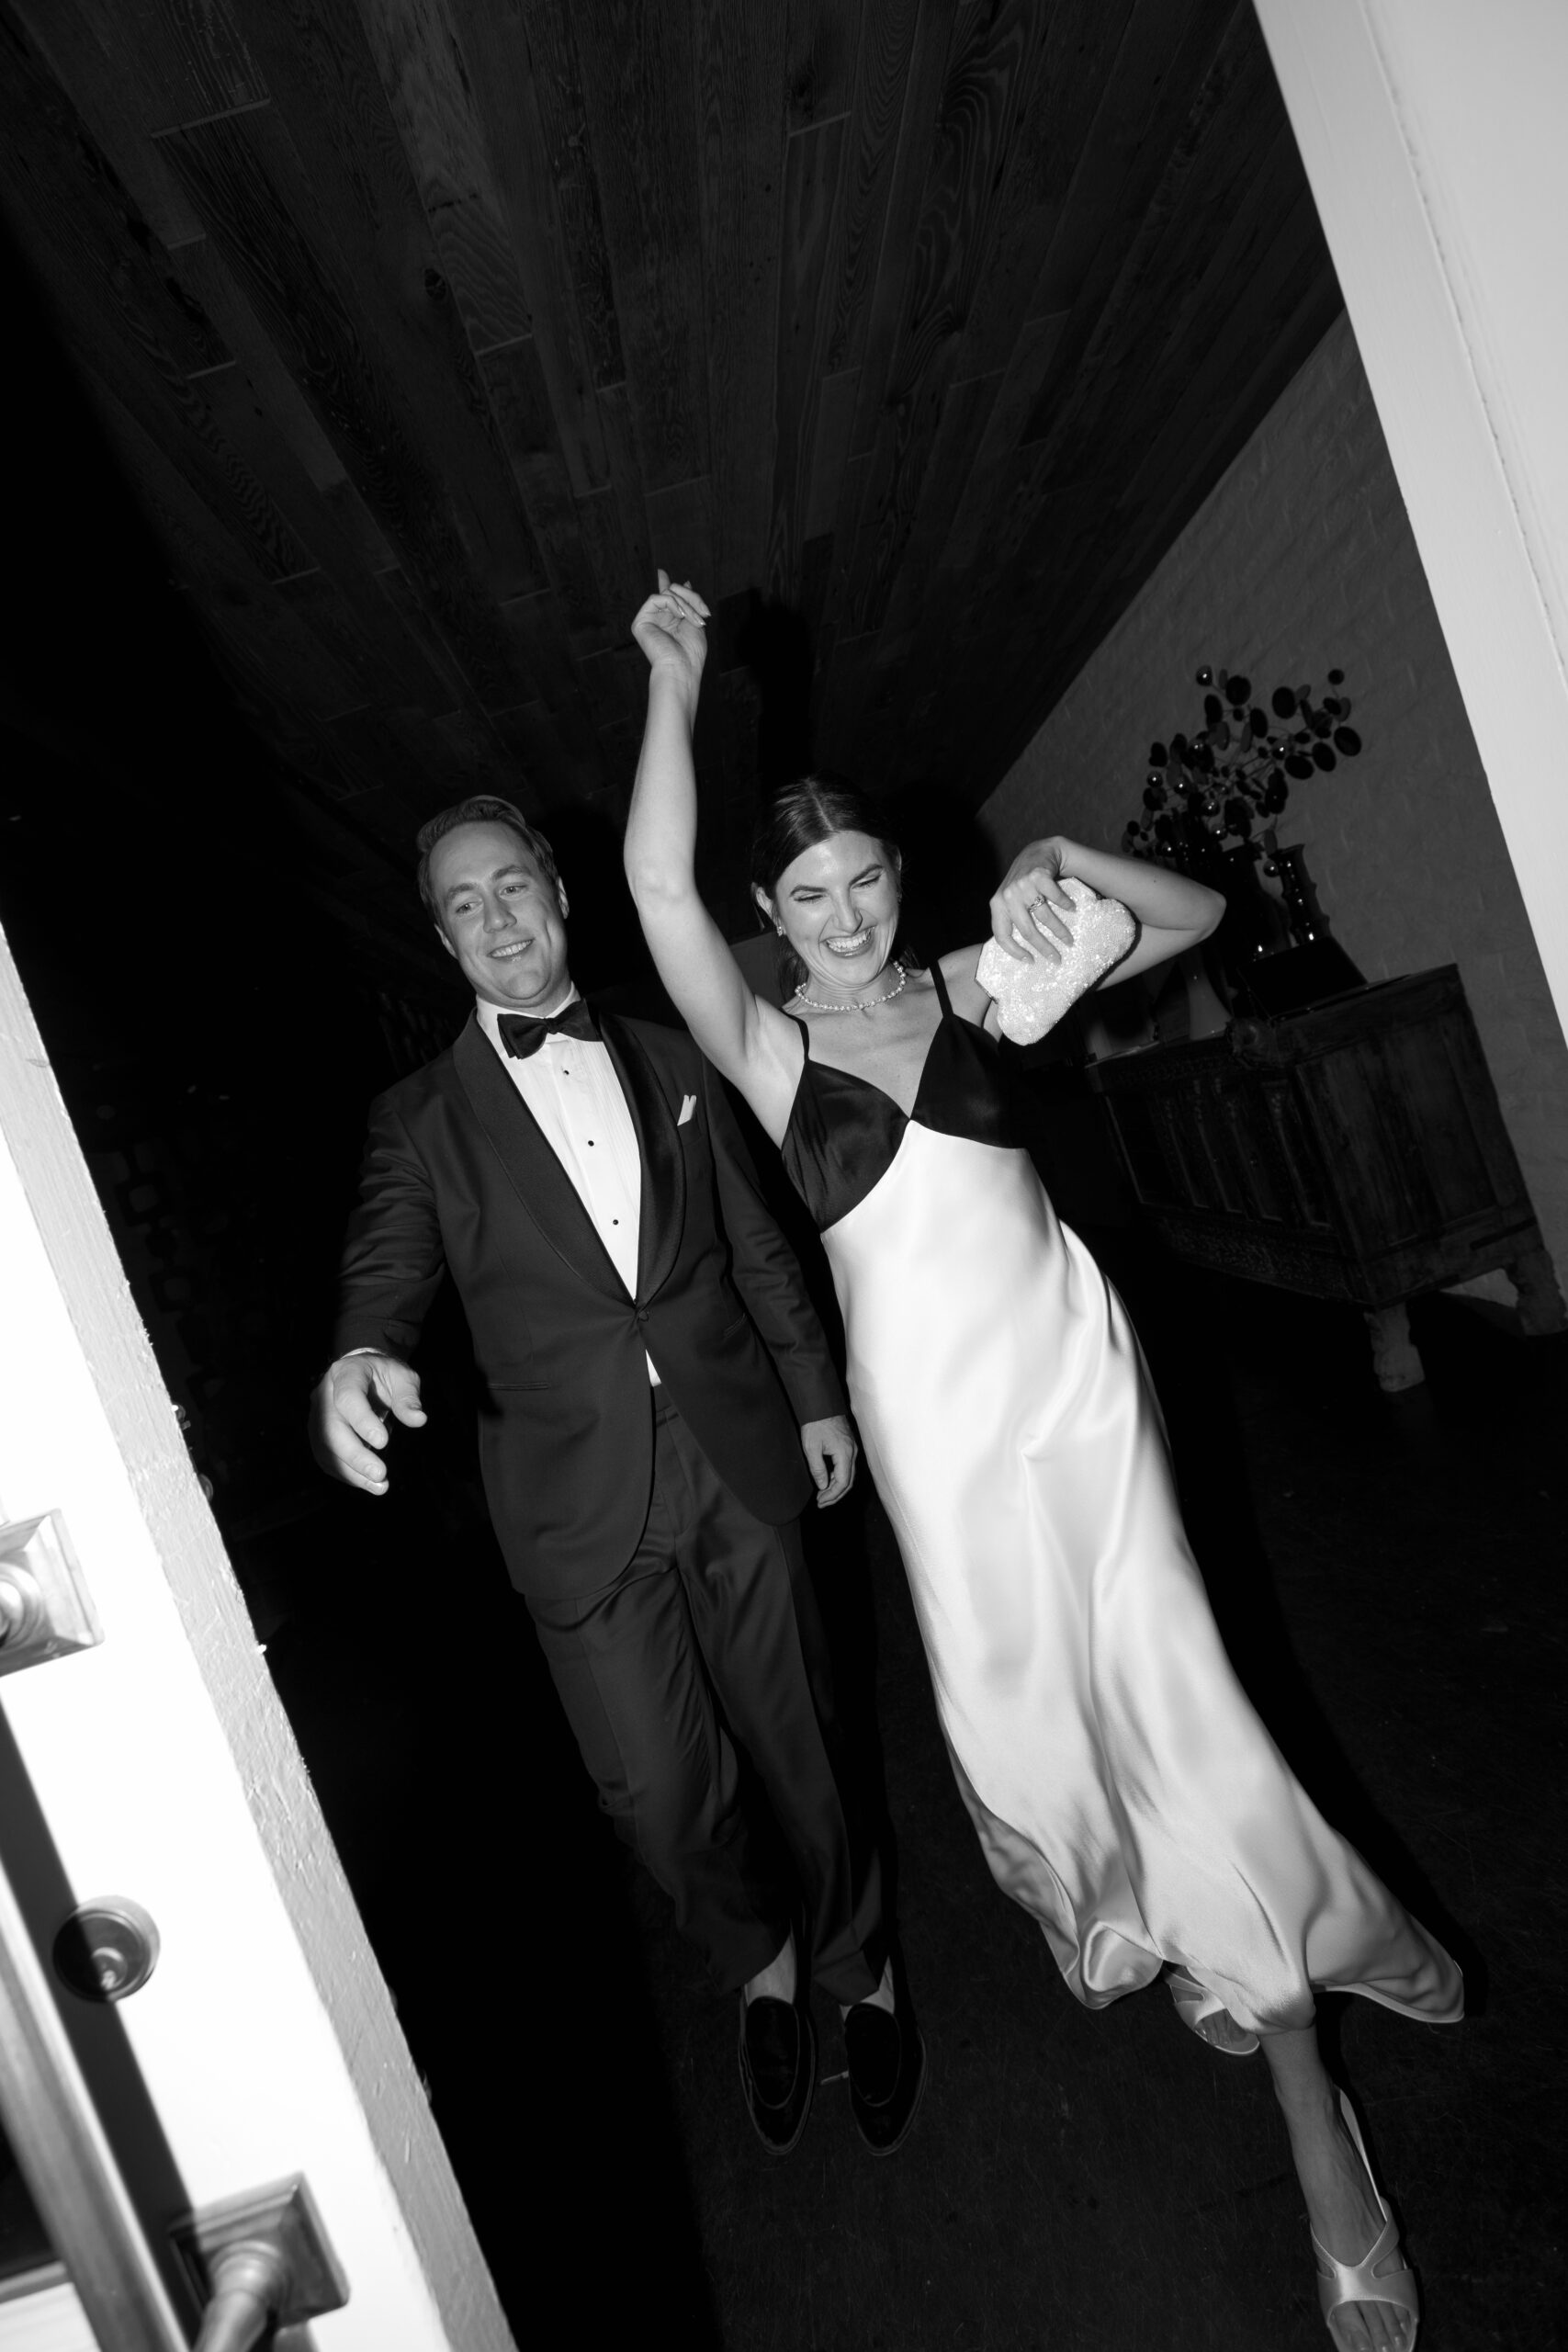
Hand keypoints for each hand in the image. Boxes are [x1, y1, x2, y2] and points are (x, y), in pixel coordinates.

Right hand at [309, 1353, 426, 1495]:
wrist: (365, 1373)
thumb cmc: (385, 1375)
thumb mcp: (402, 1377)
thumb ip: (408, 1397)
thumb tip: (419, 1420)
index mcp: (346, 1373)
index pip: (347, 1397)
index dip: (362, 1421)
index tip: (383, 1443)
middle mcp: (325, 1394)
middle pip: (331, 1428)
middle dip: (355, 1455)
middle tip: (381, 1474)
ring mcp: (317, 1415)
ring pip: (326, 1448)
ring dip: (352, 1471)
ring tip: (380, 1486)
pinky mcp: (318, 1434)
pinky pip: (327, 1459)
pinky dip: (347, 1474)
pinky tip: (368, 1482)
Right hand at [631, 570, 710, 695]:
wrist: (681, 668)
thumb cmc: (691, 653)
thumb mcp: (696, 622)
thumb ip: (690, 603)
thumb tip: (686, 582)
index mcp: (670, 621)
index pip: (666, 598)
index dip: (665, 584)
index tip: (661, 572)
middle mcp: (658, 619)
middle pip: (673, 592)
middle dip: (692, 598)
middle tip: (704, 613)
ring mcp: (648, 620)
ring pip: (667, 593)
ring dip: (686, 604)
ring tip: (693, 620)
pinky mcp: (640, 622)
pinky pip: (656, 598)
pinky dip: (672, 603)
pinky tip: (680, 616)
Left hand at [800, 1414, 856, 1506]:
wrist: (821, 1404)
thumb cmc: (815, 1424)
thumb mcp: (811, 1448)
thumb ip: (818, 1469)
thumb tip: (822, 1486)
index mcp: (845, 1454)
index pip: (842, 1482)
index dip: (832, 1495)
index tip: (820, 1501)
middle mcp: (852, 1452)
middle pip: (848, 1481)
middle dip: (835, 1494)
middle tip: (821, 1502)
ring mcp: (852, 1448)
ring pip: (849, 1474)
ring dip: (837, 1486)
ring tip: (822, 1494)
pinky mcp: (848, 1445)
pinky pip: (847, 1466)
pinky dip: (838, 1476)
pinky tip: (827, 1480)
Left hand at [990, 836, 1077, 962]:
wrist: (1037, 852)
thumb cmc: (1024, 882)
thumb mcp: (1009, 899)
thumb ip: (1010, 917)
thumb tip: (1020, 951)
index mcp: (997, 905)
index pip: (1001, 935)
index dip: (1014, 952)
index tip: (1030, 961)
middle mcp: (1007, 896)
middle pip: (1027, 931)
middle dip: (1044, 948)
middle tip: (1057, 959)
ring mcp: (1023, 885)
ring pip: (1044, 917)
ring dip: (1060, 931)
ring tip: (1069, 940)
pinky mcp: (1039, 876)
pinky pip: (1056, 898)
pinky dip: (1066, 906)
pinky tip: (1073, 910)